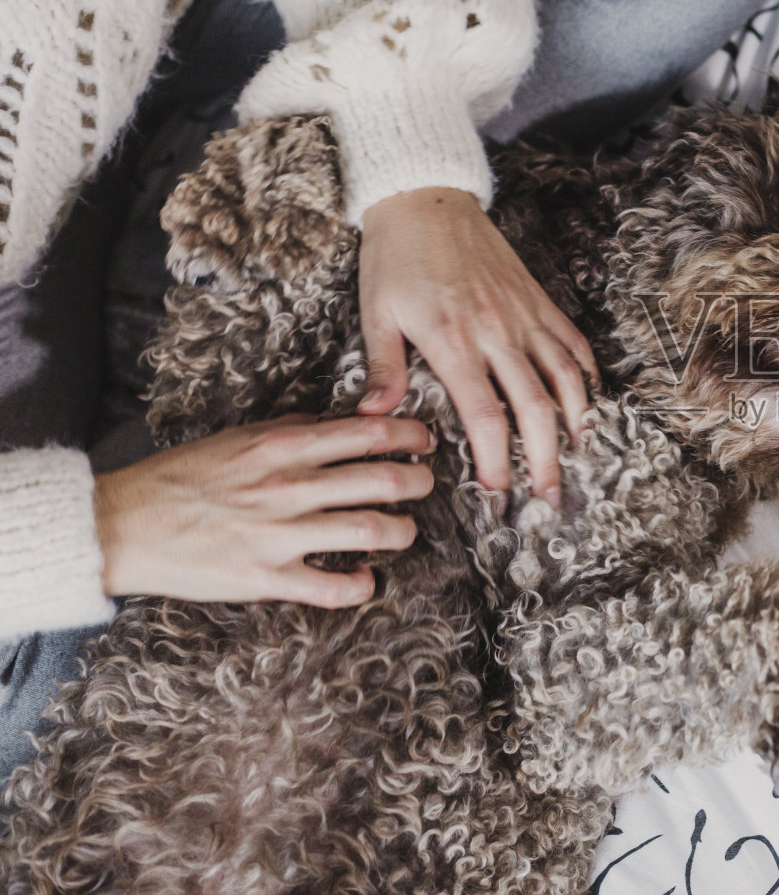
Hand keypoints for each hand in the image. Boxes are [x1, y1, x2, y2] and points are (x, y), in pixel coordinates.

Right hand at [96, 415, 435, 606]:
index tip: (426, 441)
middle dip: (418, 482)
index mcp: (282, 446)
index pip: (369, 433)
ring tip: (406, 532)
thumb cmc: (180, 478)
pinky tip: (367, 581)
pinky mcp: (265, 578)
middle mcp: (289, 487)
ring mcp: (280, 534)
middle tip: (426, 484)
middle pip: (382, 480)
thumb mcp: (237, 437)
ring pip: (370, 531)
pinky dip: (361, 586)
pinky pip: (332, 586)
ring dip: (402, 532)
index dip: (411, 436)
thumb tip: (333, 422)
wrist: (122, 523)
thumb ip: (290, 428)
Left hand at [357, 187, 595, 502]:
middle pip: (536, 409)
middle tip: (548, 498)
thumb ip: (383, 367)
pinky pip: (573, 343)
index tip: (497, 496)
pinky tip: (586, 401)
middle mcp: (498, 332)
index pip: (485, 417)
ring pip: (566, 379)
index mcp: (454, 341)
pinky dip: (586, 376)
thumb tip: (377, 416)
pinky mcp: (538, 300)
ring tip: (577, 458)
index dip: (496, 463)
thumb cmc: (395, 257)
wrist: (426, 198)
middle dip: (546, 461)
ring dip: (577, 424)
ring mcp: (524, 315)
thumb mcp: (376, 312)